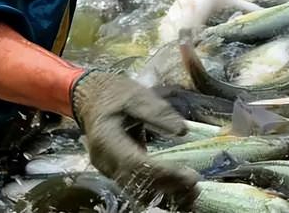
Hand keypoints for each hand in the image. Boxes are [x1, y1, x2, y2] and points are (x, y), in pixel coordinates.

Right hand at [71, 71, 198, 208]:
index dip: (163, 172)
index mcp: (106, 139)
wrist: (92, 98)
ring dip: (164, 193)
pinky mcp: (117, 172)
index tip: (189, 175)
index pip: (135, 163)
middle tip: (196, 186)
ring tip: (192, 191)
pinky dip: (157, 190)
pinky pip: (137, 186)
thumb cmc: (115, 95)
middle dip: (168, 187)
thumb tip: (182, 130)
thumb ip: (158, 112)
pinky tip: (179, 188)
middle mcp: (105, 160)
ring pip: (136, 190)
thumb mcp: (137, 95)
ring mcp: (109, 169)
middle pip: (137, 182)